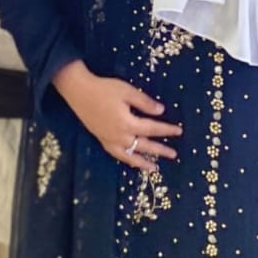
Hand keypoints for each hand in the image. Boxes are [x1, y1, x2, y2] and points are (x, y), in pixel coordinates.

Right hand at [52, 60, 181, 168]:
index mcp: (127, 123)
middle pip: (144, 146)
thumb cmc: (104, 89)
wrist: (79, 91)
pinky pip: (117, 154)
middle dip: (160, 150)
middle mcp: (119, 136)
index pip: (152, 129)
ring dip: (143, 162)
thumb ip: (145, 103)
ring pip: (129, 156)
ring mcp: (109, 140)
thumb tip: (161, 111)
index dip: (166, 130)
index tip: (179, 131)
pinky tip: (132, 160)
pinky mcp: (101, 140)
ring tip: (154, 168)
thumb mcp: (127, 91)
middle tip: (173, 154)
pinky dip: (127, 159)